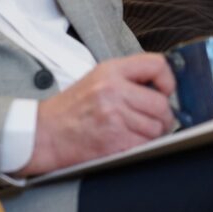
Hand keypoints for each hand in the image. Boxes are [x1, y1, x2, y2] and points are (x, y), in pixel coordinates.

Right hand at [18, 54, 174, 175]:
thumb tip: (163, 87)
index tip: (166, 91)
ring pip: (157, 127)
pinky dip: (142, 146)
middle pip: (162, 103)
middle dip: (163, 115)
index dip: (169, 80)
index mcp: (111, 71)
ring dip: (153, 133)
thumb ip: (128, 77)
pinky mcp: (114, 141)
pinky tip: (127, 142)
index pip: (157, 65)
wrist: (43, 134)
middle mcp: (114, 91)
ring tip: (136, 131)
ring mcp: (114, 117)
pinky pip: (145, 145)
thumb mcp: (97, 78)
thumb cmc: (71, 108)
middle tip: (154, 119)